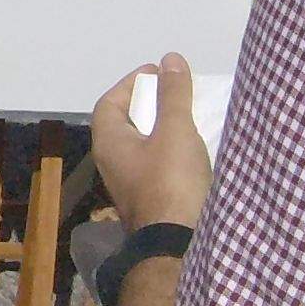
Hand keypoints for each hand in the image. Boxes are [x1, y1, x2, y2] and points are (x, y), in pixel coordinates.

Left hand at [91, 53, 214, 232]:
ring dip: (163, 129)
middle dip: (150, 105)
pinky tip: (195, 151)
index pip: (109, 102)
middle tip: (177, 93)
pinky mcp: (149, 201)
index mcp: (109, 142)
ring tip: (190, 117)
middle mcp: (113, 163)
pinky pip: (157, 166)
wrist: (177, 245)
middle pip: (126, 123)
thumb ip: (173, 95)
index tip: (158, 73)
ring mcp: (130, 185)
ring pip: (143, 146)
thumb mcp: (175, 131)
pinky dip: (172, 152)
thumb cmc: (170, 182)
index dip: (131, 83)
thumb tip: (170, 59)